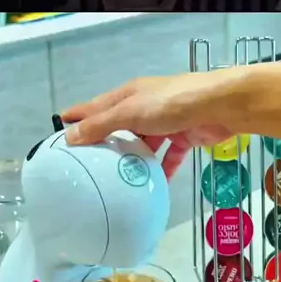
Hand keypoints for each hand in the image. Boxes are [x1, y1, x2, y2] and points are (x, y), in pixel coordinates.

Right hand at [62, 70, 242, 178]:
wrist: (219, 106)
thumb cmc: (171, 103)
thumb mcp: (130, 112)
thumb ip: (101, 124)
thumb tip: (71, 135)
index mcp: (129, 95)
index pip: (97, 106)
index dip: (79, 117)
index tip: (61, 129)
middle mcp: (146, 106)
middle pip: (120, 127)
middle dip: (106, 144)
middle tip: (88, 166)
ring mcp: (166, 122)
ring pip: (144, 144)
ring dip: (134, 160)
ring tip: (117, 181)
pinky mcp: (185, 137)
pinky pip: (169, 157)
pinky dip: (162, 170)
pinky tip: (154, 186)